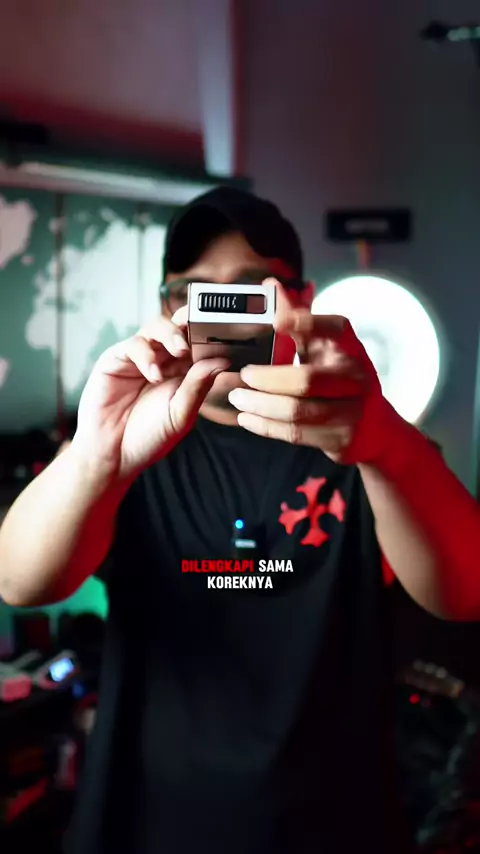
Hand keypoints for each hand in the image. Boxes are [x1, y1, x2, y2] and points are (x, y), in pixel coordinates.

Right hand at [71, 314, 227, 480]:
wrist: (114, 455)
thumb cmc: (148, 437)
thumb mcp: (181, 414)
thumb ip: (198, 386)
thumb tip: (222, 360)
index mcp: (183, 372)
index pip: (200, 343)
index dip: (213, 335)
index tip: (228, 332)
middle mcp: (162, 360)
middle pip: (179, 327)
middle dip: (192, 323)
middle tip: (204, 329)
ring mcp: (139, 357)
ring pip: (157, 327)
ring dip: (172, 334)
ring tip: (181, 350)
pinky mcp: (116, 359)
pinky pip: (134, 344)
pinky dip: (147, 355)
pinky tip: (154, 375)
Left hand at [228, 279, 394, 464]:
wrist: (374, 427)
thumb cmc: (339, 377)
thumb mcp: (324, 346)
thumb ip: (297, 318)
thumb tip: (271, 284)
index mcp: (350, 347)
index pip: (333, 328)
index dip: (306, 323)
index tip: (275, 321)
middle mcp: (356, 377)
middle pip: (307, 379)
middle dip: (268, 378)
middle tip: (244, 374)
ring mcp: (351, 411)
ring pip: (298, 411)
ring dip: (261, 405)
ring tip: (237, 397)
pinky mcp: (340, 439)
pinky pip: (296, 434)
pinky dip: (266, 427)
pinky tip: (247, 418)